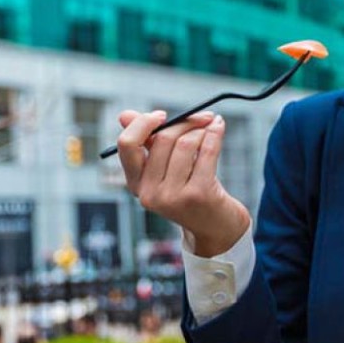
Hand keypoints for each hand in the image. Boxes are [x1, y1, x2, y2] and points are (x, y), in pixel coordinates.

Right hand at [115, 109, 249, 255]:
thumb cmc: (189, 192)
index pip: (127, 144)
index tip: (162, 115)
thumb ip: (147, 142)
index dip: (143, 123)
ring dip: (203, 130)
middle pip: (162, 138)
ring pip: (187, 143)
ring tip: (211, 129)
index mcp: (136, 184)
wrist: (215, 227)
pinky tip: (219, 128)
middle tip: (202, 116)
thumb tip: (124, 115)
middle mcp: (149, 193)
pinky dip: (215, 134)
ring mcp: (173, 196)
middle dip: (185, 121)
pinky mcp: (198, 195)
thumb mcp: (164, 169)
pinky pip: (207, 151)